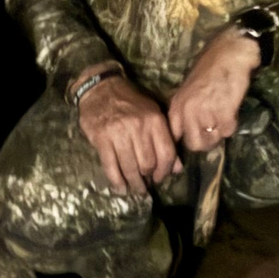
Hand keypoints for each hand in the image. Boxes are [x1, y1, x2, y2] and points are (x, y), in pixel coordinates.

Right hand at [77, 72, 181, 194]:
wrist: (101, 88)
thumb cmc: (130, 102)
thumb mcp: (152, 114)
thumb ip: (165, 140)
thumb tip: (177, 168)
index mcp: (154, 120)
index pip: (166, 153)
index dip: (165, 171)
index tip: (159, 178)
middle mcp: (138, 127)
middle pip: (148, 163)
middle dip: (147, 178)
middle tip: (145, 184)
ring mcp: (118, 133)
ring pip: (130, 167)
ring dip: (133, 183)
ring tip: (135, 189)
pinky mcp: (101, 139)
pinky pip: (111, 166)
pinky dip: (116, 181)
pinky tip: (120, 188)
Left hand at [168, 27, 260, 153]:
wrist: (229, 53)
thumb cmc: (210, 69)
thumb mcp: (188, 90)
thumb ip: (186, 111)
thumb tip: (188, 133)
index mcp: (177, 106)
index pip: (174, 136)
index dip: (185, 141)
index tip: (195, 139)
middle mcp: (188, 111)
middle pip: (194, 144)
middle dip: (206, 141)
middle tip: (214, 131)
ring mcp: (206, 112)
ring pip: (212, 140)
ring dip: (219, 133)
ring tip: (223, 118)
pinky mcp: (224, 112)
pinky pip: (227, 131)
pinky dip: (231, 125)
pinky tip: (231, 112)